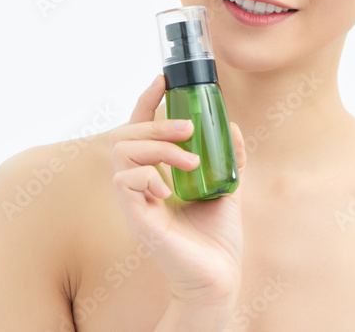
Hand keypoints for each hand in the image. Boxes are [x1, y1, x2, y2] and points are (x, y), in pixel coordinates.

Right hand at [110, 74, 246, 308]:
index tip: (164, 80)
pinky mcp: (136, 218)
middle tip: (187, 130)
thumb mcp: (226, 185)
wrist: (219, 274)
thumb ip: (227, 156)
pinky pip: (125, 181)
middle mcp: (141, 183)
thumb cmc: (216, 235)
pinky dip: (147, 176)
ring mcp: (134, 200)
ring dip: (157, 148)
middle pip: (126, 134)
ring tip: (189, 162)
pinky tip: (168, 189)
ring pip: (123, 151)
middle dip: (156, 123)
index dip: (147, 101)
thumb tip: (231, 125)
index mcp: (157, 172)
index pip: (139, 128)